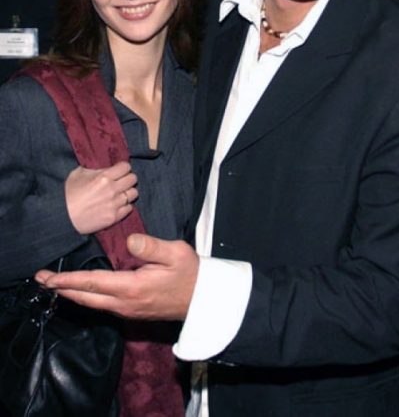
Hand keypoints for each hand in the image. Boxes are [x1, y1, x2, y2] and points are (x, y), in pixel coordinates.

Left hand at [35, 234, 198, 320]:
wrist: (204, 300)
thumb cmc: (191, 273)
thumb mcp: (176, 253)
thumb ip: (152, 246)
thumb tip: (130, 240)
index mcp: (132, 287)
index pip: (93, 283)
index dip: (69, 280)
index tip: (49, 277)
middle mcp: (125, 303)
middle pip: (86, 298)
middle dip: (61, 289)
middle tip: (40, 280)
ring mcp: (127, 310)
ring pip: (92, 304)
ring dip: (72, 294)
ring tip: (55, 285)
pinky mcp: (131, 311)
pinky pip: (101, 305)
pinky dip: (86, 297)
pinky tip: (81, 292)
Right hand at [65, 161, 137, 233]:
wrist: (62, 217)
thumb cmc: (67, 194)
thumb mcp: (77, 174)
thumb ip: (94, 169)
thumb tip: (103, 168)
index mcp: (104, 176)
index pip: (126, 167)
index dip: (122, 168)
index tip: (118, 171)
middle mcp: (112, 189)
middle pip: (133, 179)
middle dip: (127, 179)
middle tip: (120, 182)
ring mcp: (114, 204)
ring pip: (134, 193)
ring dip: (127, 192)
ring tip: (119, 194)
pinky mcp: (114, 218)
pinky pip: (129, 208)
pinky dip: (124, 206)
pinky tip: (116, 205)